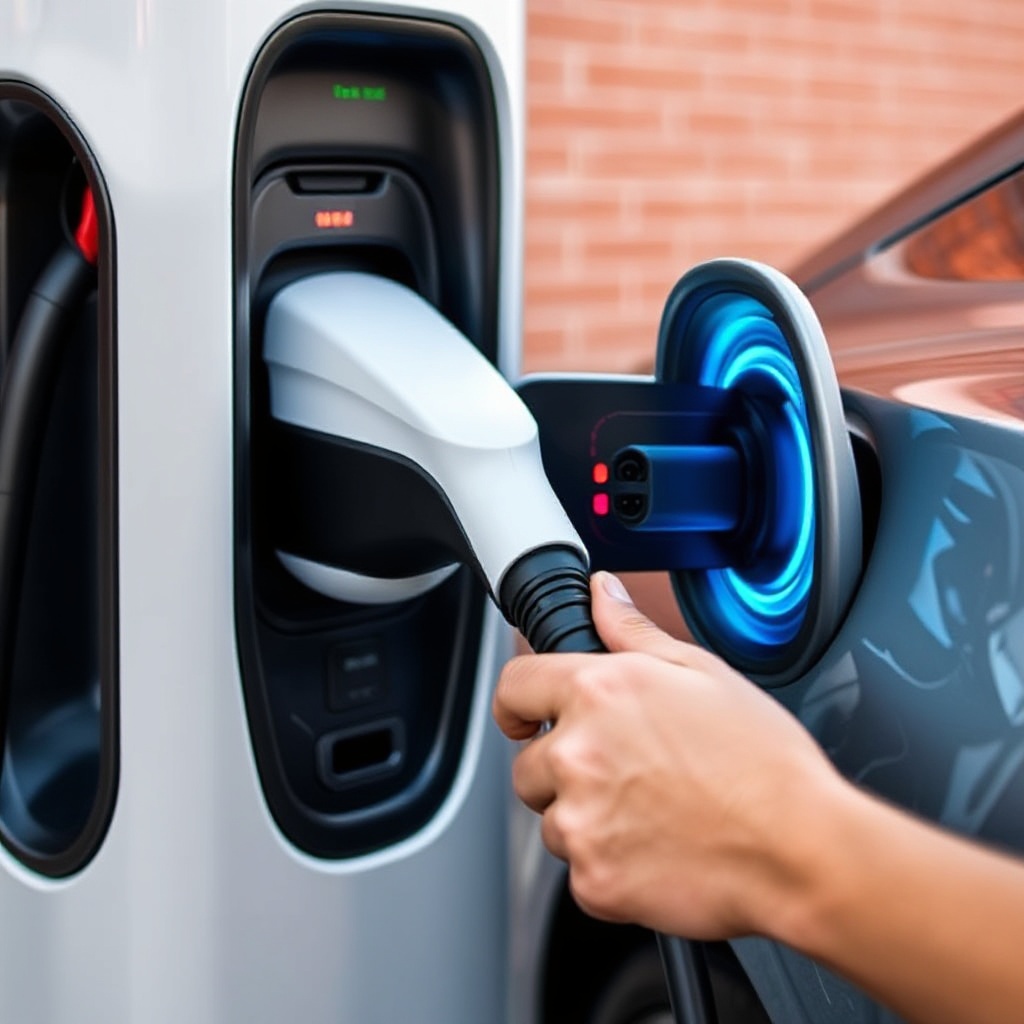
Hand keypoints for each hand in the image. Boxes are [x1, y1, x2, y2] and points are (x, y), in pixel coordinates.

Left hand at [492, 572, 842, 939]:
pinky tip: (657, 848)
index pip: (513, 686)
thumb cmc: (761, 762)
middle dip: (563, 768)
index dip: (519, 701)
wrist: (799, 849)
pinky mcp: (594, 881)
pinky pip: (580, 870)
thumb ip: (634, 631)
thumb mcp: (702, 671)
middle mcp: (577, 754)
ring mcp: (581, 822)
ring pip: (552, 820)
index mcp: (597, 693)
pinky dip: (608, 865)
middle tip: (624, 774)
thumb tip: (603, 594)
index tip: (525, 716)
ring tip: (651, 813)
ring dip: (585, 818)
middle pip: (529, 764)